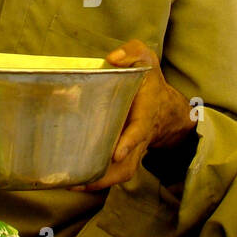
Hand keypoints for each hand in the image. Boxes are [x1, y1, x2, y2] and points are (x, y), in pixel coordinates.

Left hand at [79, 40, 195, 191]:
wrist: (165, 106)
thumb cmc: (149, 79)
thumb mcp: (145, 57)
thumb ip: (132, 52)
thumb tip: (113, 58)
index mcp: (145, 112)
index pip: (140, 130)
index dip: (130, 142)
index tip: (117, 153)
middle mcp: (140, 136)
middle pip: (129, 163)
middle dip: (109, 174)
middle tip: (83, 179)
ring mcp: (133, 149)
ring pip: (121, 173)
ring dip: (99, 182)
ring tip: (71, 184)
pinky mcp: (124, 156)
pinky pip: (114, 174)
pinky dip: (96, 181)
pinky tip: (73, 182)